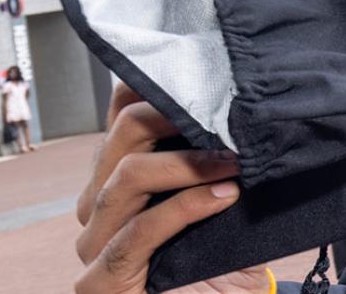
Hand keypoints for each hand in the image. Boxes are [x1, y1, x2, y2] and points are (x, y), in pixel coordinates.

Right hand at [75, 84, 268, 293]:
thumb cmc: (225, 259)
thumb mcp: (228, 199)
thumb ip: (222, 159)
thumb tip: (252, 106)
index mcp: (120, 176)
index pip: (122, 114)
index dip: (155, 86)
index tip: (206, 72)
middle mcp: (97, 205)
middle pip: (121, 137)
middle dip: (174, 117)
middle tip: (226, 114)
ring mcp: (94, 245)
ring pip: (125, 179)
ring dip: (185, 163)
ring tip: (234, 161)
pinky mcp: (102, 283)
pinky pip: (137, 232)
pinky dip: (184, 208)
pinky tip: (224, 197)